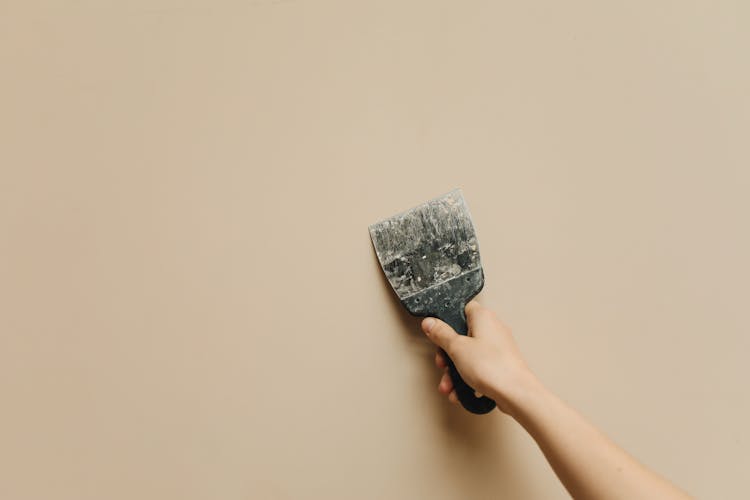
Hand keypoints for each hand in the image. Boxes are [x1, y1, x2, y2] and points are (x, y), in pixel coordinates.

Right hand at [421, 300, 537, 413]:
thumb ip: (441, 334)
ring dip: (455, 371)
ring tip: (449, 385)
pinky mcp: (500, 364)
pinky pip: (478, 368)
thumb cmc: (493, 367)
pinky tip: (461, 391)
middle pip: (462, 336)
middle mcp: (493, 329)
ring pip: (468, 355)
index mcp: (483, 317)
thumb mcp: (457, 348)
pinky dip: (467, 379)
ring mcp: (498, 348)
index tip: (437, 334)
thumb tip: (430, 323)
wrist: (516, 393)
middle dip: (448, 355)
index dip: (448, 321)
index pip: (462, 309)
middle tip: (443, 364)